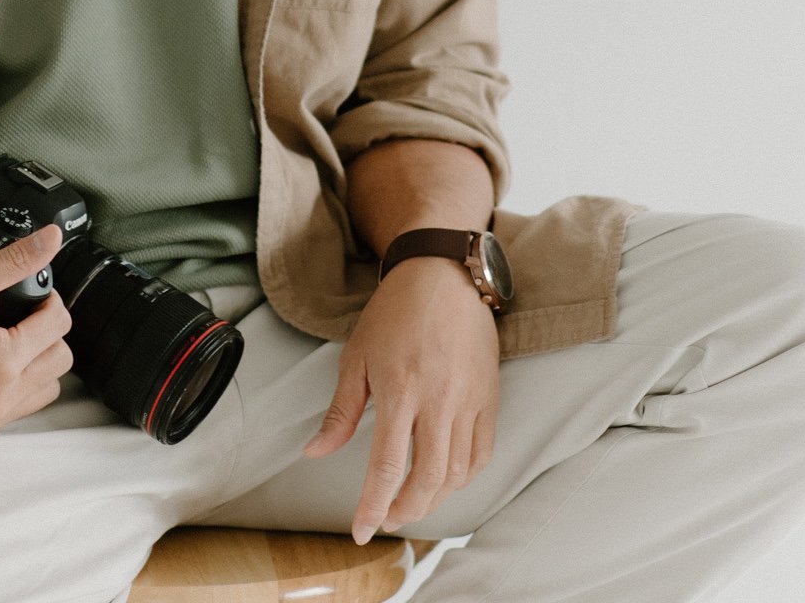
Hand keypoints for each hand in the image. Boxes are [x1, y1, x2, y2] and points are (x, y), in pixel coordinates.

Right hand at [0, 224, 74, 436]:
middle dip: (48, 330)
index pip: (58, 326)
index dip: (49, 299)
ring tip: (13, 336)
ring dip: (39, 360)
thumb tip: (53, 237)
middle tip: (23, 312)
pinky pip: (20, 408)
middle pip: (60, 360)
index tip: (31, 290)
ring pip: (46, 389)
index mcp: (0, 362)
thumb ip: (16, 259)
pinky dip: (19, 384)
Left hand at [302, 256, 499, 544]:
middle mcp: (438, 400)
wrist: (442, 274)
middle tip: (386, 517)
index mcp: (400, 390)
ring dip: (433, 498)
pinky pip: (481, 452)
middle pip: (428, 479)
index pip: (387, 466)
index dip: (373, 505)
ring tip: (410, 500)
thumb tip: (316, 452)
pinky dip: (463, 475)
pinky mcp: (489, 396)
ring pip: (457, 472)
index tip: (361, 530)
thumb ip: (341, 412)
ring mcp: (468, 400)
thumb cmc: (394, 312)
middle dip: (405, 509)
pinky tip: (444, 477)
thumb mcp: (357, 356)